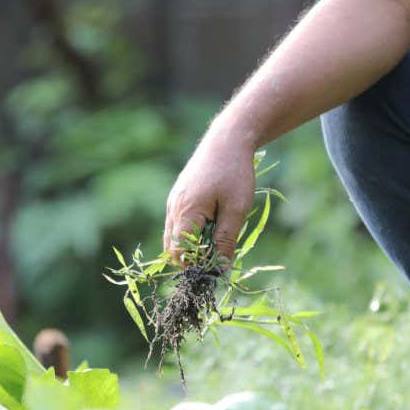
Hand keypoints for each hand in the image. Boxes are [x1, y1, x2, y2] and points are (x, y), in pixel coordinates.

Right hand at [164, 124, 256, 263]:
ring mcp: (173, 201)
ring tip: (216, 240)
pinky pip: (178, 223)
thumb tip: (220, 269)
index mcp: (185, 213)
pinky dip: (190, 232)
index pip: (179, 253)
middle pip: (172, 247)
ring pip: (174, 236)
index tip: (215, 268)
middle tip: (217, 256)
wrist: (227, 140)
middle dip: (191, 258)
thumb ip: (226, 240)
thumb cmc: (235, 173)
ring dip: (191, 245)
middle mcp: (173, 209)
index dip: (194, 266)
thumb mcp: (236, 210)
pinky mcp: (178, 196)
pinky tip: (212, 225)